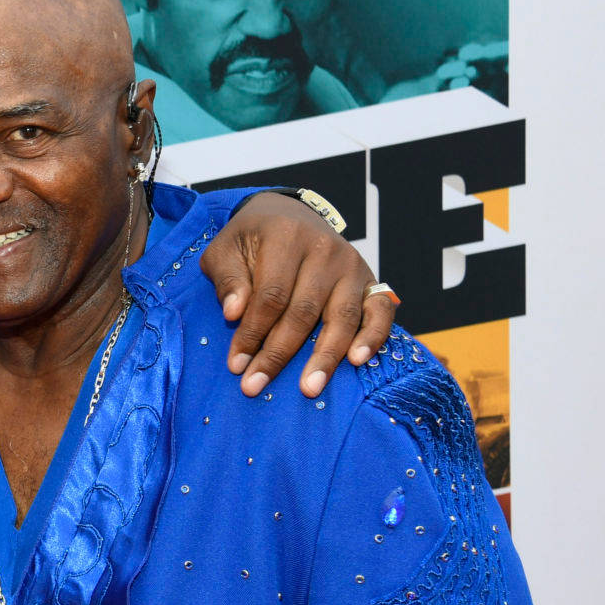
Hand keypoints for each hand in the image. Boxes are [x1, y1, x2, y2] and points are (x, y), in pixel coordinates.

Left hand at [200, 192, 395, 398]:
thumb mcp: (224, 250)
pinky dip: (373, 336)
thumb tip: (234, 313)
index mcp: (285, 237)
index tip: (236, 364)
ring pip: (341, 317)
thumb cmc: (251, 240)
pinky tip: (357, 361)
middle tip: (257, 385)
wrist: (288, 216)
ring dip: (325, 357)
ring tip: (309, 388)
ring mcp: (352, 265)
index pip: (270, 295)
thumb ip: (227, 279)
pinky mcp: (371, 280)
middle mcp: (325, 250)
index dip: (252, 333)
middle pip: (303, 311)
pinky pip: (380, 311)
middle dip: (278, 354)